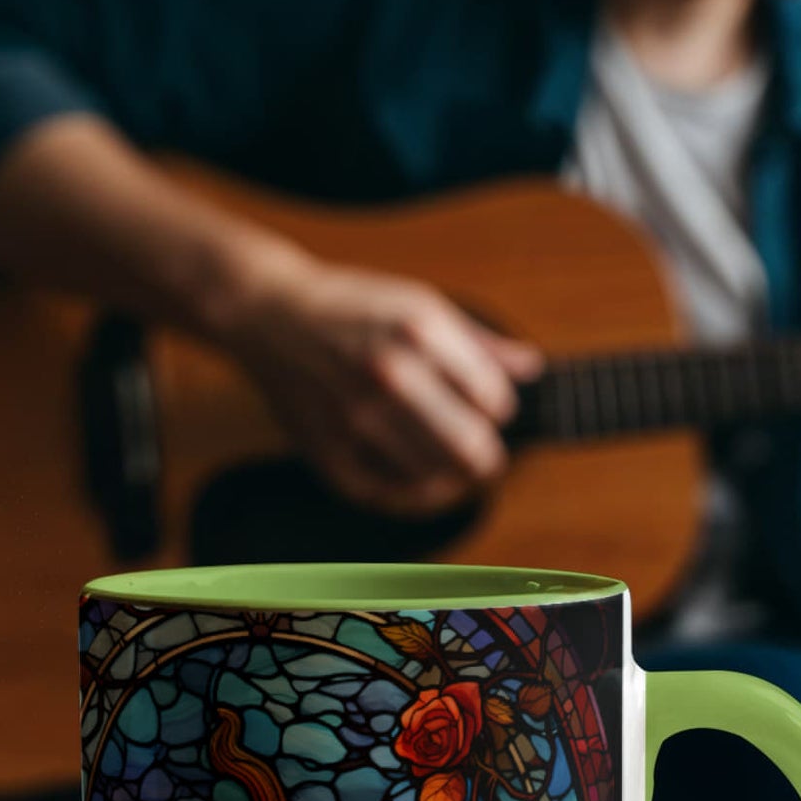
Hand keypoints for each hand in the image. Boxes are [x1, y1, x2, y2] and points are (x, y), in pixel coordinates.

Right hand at [212, 244, 541, 516]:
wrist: (269, 314)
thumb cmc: (352, 307)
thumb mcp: (419, 303)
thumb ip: (479, 342)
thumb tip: (532, 368)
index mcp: (420, 330)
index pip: (494, 399)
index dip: (499, 408)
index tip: (486, 406)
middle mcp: (389, 374)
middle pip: (472, 448)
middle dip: (487, 456)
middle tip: (483, 453)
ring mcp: (356, 417)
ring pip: (437, 478)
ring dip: (454, 478)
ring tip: (451, 466)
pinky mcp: (329, 451)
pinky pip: (392, 496)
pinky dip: (418, 497)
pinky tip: (425, 484)